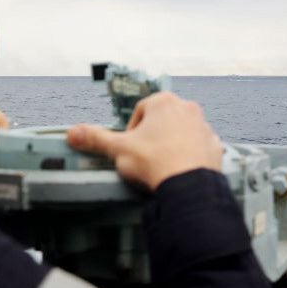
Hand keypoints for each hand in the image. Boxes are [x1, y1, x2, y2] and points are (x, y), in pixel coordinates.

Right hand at [67, 92, 222, 189]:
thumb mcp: (118, 149)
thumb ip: (95, 138)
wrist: (188, 185)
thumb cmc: (154, 161)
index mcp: (163, 101)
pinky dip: (188, 155)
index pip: (141, 111)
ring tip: (161, 164)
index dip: (131, 131)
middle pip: (162, 120)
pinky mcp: (214, 144)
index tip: (129, 147)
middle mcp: (187, 108)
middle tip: (144, 157)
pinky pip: (197, 146)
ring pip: (180, 132)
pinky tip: (179, 169)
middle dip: (152, 136)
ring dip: (170, 144)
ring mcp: (203, 126)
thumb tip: (72, 132)